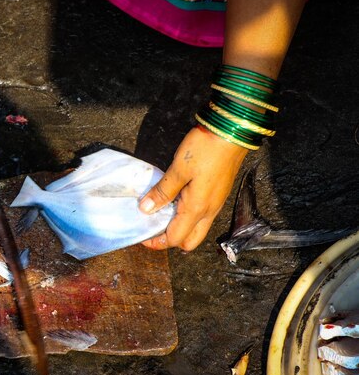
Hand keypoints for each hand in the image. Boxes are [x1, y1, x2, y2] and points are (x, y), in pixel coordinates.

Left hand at [139, 126, 248, 250]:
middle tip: (153, 227)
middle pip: (189, 241)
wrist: (233, 131)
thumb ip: (162, 191)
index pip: (175, 239)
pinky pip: (202, 216)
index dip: (157, 242)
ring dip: (179, 228)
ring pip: (197, 229)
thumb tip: (145, 209)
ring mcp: (216, 204)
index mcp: (197, 209)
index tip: (142, 235)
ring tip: (161, 213)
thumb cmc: (205, 149)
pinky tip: (176, 201)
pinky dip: (187, 217)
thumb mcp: (178, 169)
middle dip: (170, 240)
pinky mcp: (219, 194)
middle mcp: (209, 212)